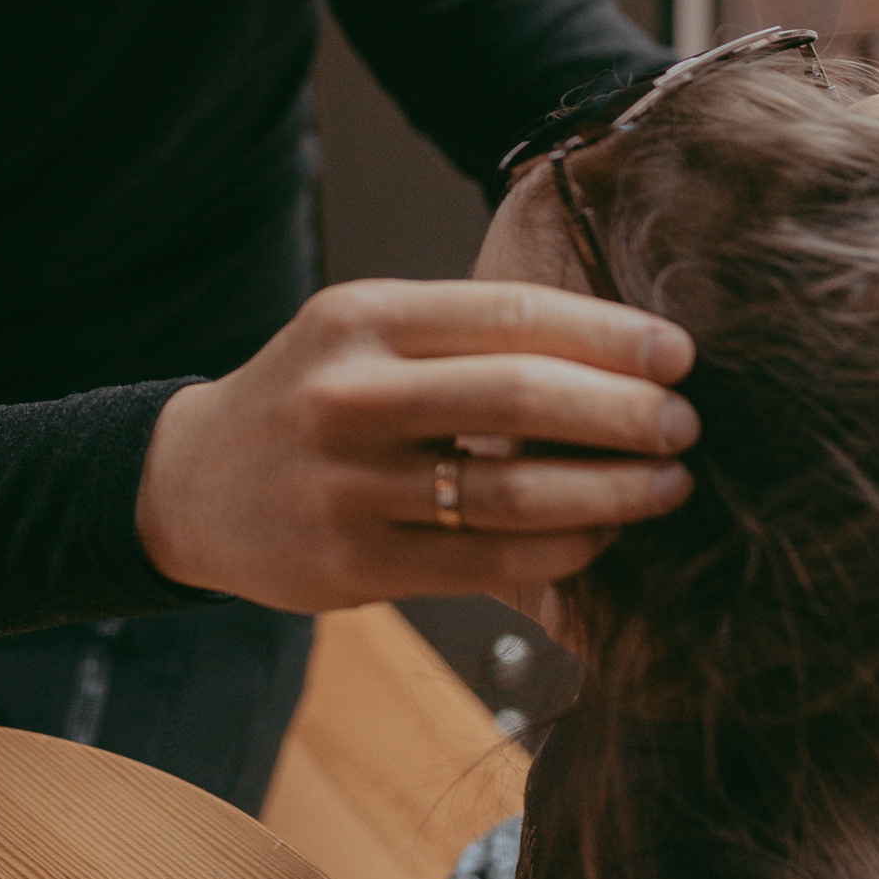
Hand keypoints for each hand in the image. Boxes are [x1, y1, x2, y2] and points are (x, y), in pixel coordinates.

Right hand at [136, 278, 696, 611]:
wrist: (192, 485)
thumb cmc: (313, 398)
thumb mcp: (365, 335)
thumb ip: (466, 337)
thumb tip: (622, 349)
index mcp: (363, 316)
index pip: (511, 314)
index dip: (610, 335)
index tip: (678, 354)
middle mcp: (349, 393)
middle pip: (520, 397)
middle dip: (623, 412)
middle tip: (686, 423)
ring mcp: (348, 484)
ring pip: (512, 492)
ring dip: (611, 491)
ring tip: (668, 484)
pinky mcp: (353, 563)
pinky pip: (488, 561)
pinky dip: (563, 551)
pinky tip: (602, 538)